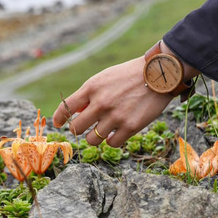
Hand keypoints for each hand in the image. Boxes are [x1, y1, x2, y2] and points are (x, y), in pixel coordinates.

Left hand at [52, 57, 172, 146]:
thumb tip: (76, 113)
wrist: (159, 74)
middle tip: (84, 128)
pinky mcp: (130, 127)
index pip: (66, 107)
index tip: (58, 123)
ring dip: (95, 136)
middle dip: (78, 129)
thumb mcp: (105, 77)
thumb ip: (90, 94)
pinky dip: (112, 140)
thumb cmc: (130, 75)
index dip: (59, 118)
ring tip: (103, 130)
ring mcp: (115, 116)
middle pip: (76, 128)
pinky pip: (112, 143)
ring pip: (93, 139)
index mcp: (92, 87)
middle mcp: (101, 103)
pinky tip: (117, 132)